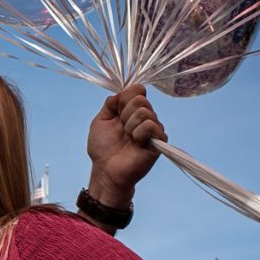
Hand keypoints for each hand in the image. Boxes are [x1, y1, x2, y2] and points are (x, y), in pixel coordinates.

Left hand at [86, 85, 165, 207]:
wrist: (105, 170)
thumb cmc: (102, 148)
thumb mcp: (101, 120)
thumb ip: (111, 103)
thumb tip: (123, 91)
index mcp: (130, 111)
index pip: (137, 90)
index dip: (126, 97)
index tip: (117, 111)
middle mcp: (144, 118)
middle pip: (141, 99)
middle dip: (125, 112)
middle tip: (121, 128)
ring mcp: (152, 129)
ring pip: (145, 112)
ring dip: (130, 125)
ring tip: (127, 138)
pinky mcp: (159, 141)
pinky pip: (152, 125)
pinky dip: (139, 132)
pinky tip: (135, 143)